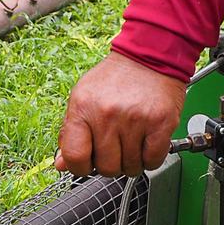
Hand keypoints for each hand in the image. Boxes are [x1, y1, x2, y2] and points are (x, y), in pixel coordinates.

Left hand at [56, 52, 186, 176]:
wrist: (149, 56)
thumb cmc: (115, 79)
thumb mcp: (83, 98)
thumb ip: (70, 132)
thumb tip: (63, 164)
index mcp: (83, 108)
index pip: (75, 157)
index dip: (80, 167)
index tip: (88, 163)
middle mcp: (107, 114)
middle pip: (106, 168)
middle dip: (111, 164)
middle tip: (115, 148)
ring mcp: (135, 120)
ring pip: (131, 167)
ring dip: (132, 161)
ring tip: (132, 141)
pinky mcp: (160, 123)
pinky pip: (153, 161)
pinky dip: (151, 158)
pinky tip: (147, 143)